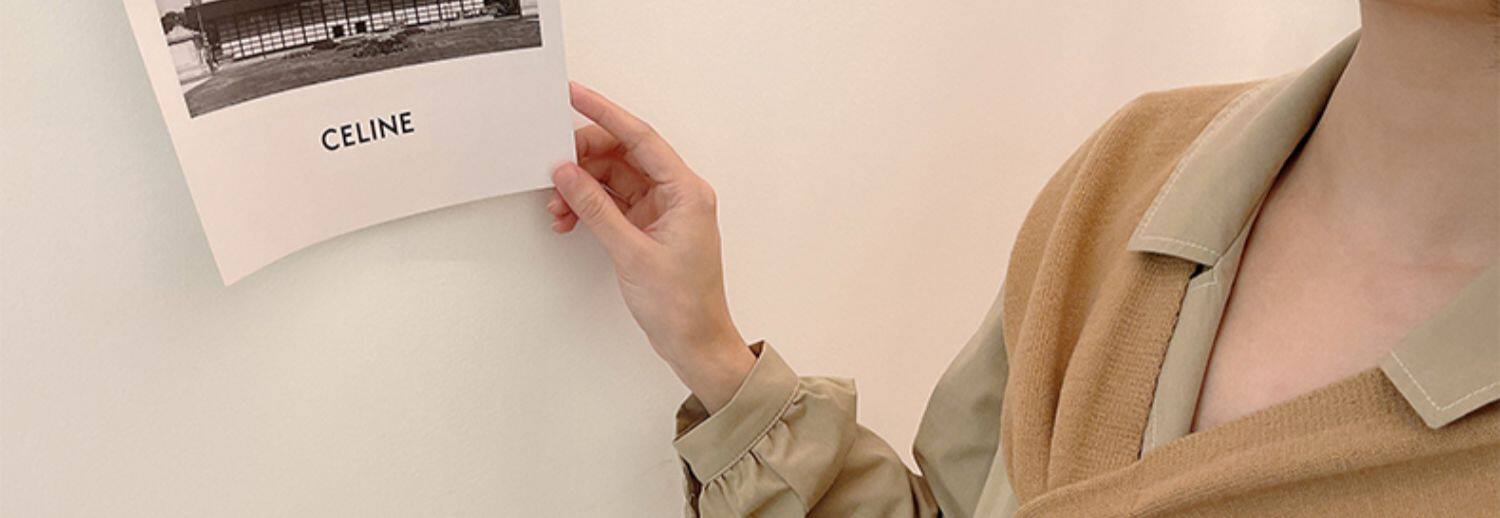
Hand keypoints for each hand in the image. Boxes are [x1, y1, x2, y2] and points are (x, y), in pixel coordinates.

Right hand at [547, 82, 754, 412]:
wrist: (694, 343)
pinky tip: (569, 218)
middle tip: (553, 168)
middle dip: (584, 159)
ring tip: (558, 207)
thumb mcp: (631, 253)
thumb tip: (567, 173)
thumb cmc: (682, 305)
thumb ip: (596, 208)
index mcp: (687, 191)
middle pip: (624, 155)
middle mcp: (677, 193)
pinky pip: (613, 202)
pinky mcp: (649, 226)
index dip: (605, 113)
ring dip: (582, 188)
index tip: (576, 94)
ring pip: (614, 179)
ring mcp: (663, 209)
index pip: (641, 137)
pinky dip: (589, 207)